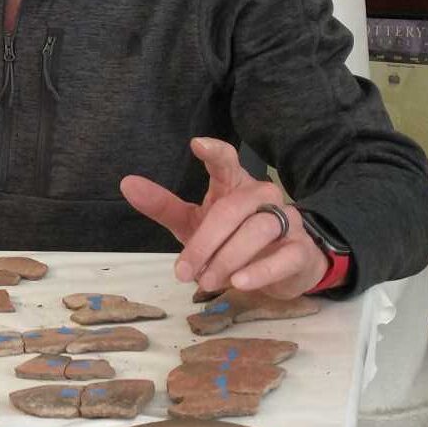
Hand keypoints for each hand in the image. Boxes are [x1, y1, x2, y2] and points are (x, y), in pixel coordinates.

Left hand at [119, 137, 329, 297]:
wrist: (284, 266)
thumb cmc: (232, 238)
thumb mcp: (194, 223)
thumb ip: (163, 206)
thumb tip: (127, 183)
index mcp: (234, 185)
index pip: (227, 161)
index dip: (215, 151)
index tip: (197, 144)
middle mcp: (262, 197)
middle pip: (233, 208)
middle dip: (206, 241)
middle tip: (184, 271)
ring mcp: (286, 222)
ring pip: (258, 230)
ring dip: (228, 259)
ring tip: (206, 281)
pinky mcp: (300, 251)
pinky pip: (285, 256)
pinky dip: (261, 271)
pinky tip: (240, 282)